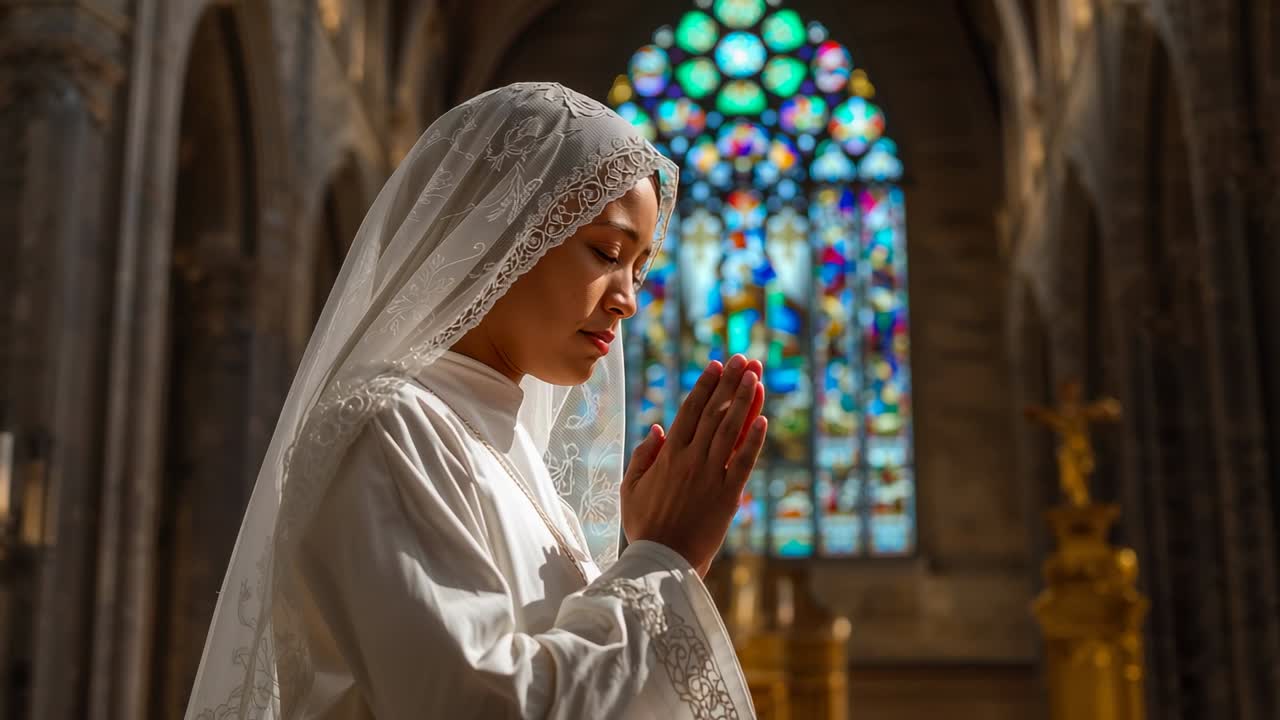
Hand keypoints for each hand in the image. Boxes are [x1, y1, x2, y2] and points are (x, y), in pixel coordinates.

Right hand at [621, 355, 768, 576]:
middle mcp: (690, 459)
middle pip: (714, 412)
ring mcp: (710, 476)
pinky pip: (743, 462)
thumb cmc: (644, 526)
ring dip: (744, 401)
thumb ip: (643, 455)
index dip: (705, 386)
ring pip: (730, 430)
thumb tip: (658, 427)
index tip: (716, 365)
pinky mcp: (728, 496)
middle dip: (729, 383)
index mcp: (668, 455)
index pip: (689, 410)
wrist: (662, 561)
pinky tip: (763, 419)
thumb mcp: (630, 488)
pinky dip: (754, 440)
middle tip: (742, 359)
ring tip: (756, 377)